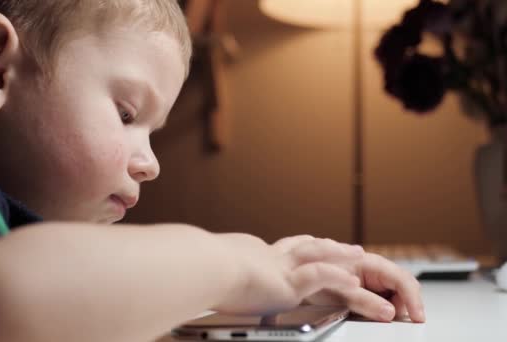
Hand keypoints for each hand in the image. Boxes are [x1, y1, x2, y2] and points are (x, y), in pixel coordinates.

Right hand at [212, 234, 364, 314]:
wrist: (204, 268)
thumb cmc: (200, 270)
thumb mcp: (208, 267)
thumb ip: (214, 271)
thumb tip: (197, 275)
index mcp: (251, 256)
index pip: (279, 249)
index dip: (297, 245)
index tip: (307, 241)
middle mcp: (268, 259)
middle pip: (303, 247)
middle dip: (323, 244)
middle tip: (337, 242)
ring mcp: (280, 269)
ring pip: (317, 256)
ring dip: (339, 255)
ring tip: (357, 254)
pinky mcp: (287, 284)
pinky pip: (319, 277)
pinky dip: (336, 277)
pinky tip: (352, 281)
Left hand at [303, 251, 425, 322]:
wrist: (294, 275)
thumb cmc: (313, 277)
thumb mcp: (340, 294)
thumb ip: (365, 301)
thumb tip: (390, 312)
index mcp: (367, 262)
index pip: (401, 278)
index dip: (413, 298)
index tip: (417, 316)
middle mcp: (369, 266)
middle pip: (400, 284)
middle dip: (405, 302)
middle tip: (400, 321)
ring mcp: (366, 275)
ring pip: (392, 291)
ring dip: (394, 305)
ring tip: (381, 317)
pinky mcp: (361, 284)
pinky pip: (380, 295)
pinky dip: (382, 306)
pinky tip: (374, 313)